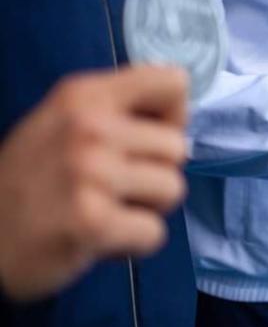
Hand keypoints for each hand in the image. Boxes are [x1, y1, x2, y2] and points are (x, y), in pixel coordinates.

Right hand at [0, 67, 188, 301]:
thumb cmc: (30, 180)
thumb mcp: (63, 123)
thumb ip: (117, 113)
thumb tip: (178, 123)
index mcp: (84, 94)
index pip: (173, 82)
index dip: (173, 116)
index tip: (148, 138)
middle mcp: (88, 127)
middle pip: (178, 147)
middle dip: (155, 173)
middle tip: (114, 189)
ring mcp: (90, 173)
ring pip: (172, 189)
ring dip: (146, 209)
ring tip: (106, 211)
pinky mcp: (92, 221)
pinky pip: (154, 233)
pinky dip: (134, 244)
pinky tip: (99, 239)